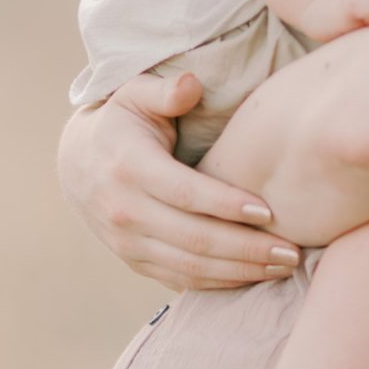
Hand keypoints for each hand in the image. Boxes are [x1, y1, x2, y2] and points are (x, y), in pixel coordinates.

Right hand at [57, 70, 301, 291]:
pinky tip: (255, 275)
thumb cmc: (122, 122)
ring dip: (241, 271)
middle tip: (292, 250)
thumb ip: (164, 90)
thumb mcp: (135, 94)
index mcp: (129, 168)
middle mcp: (124, 211)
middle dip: (247, 248)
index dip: (227, 205)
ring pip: (190, 267)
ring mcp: (127, 242)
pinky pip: (181, 280)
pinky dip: (220, 283)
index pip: (185, 193)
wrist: (76, 164)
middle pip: (194, 239)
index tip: (269, 211)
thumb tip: (191, 85)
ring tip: (284, 265)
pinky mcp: (134, 261)